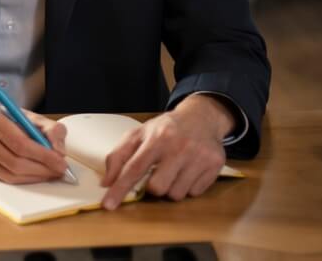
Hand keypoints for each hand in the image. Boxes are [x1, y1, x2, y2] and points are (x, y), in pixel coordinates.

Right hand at [0, 93, 68, 183]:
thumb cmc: (11, 119)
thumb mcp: (34, 117)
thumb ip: (52, 130)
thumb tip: (59, 151)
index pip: (20, 143)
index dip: (43, 156)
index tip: (61, 162)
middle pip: (15, 162)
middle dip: (42, 169)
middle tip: (59, 170)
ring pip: (10, 175)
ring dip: (34, 177)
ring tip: (50, 173)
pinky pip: (5, 179)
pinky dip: (24, 180)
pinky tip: (35, 174)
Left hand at [100, 94, 233, 208]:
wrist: (201, 118)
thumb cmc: (165, 129)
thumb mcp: (138, 134)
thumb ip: (119, 156)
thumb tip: (106, 183)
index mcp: (157, 137)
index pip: (134, 168)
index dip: (120, 188)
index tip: (108, 205)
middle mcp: (179, 146)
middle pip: (157, 187)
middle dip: (152, 187)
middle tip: (156, 173)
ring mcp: (199, 156)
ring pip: (176, 194)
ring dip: (170, 187)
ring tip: (173, 170)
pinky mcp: (214, 165)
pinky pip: (194, 193)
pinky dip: (187, 186)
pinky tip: (187, 170)